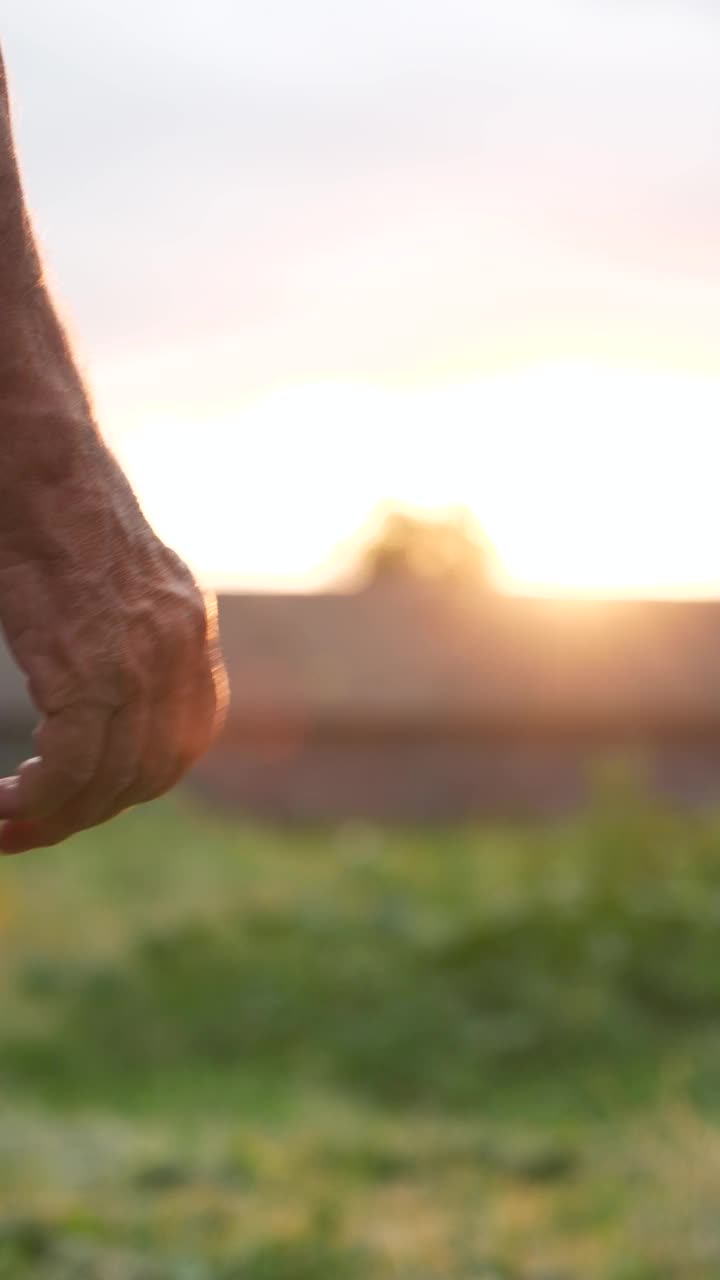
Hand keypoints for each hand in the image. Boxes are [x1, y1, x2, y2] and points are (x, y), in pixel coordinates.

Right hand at [0, 434, 226, 852]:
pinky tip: (3, 802)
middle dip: (91, 811)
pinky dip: (40, 799)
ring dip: (55, 816)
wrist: (38, 460)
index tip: (86, 797)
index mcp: (191, 630)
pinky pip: (75, 766)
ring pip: (112, 780)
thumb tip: (112, 678)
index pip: (187, 741)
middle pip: (153, 772)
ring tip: (7, 821)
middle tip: (32, 824)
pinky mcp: (91, 665)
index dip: (137, 782)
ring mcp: (142, 660)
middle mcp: (180, 650)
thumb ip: (131, 632)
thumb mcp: (120, 578)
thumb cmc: (56, 510)